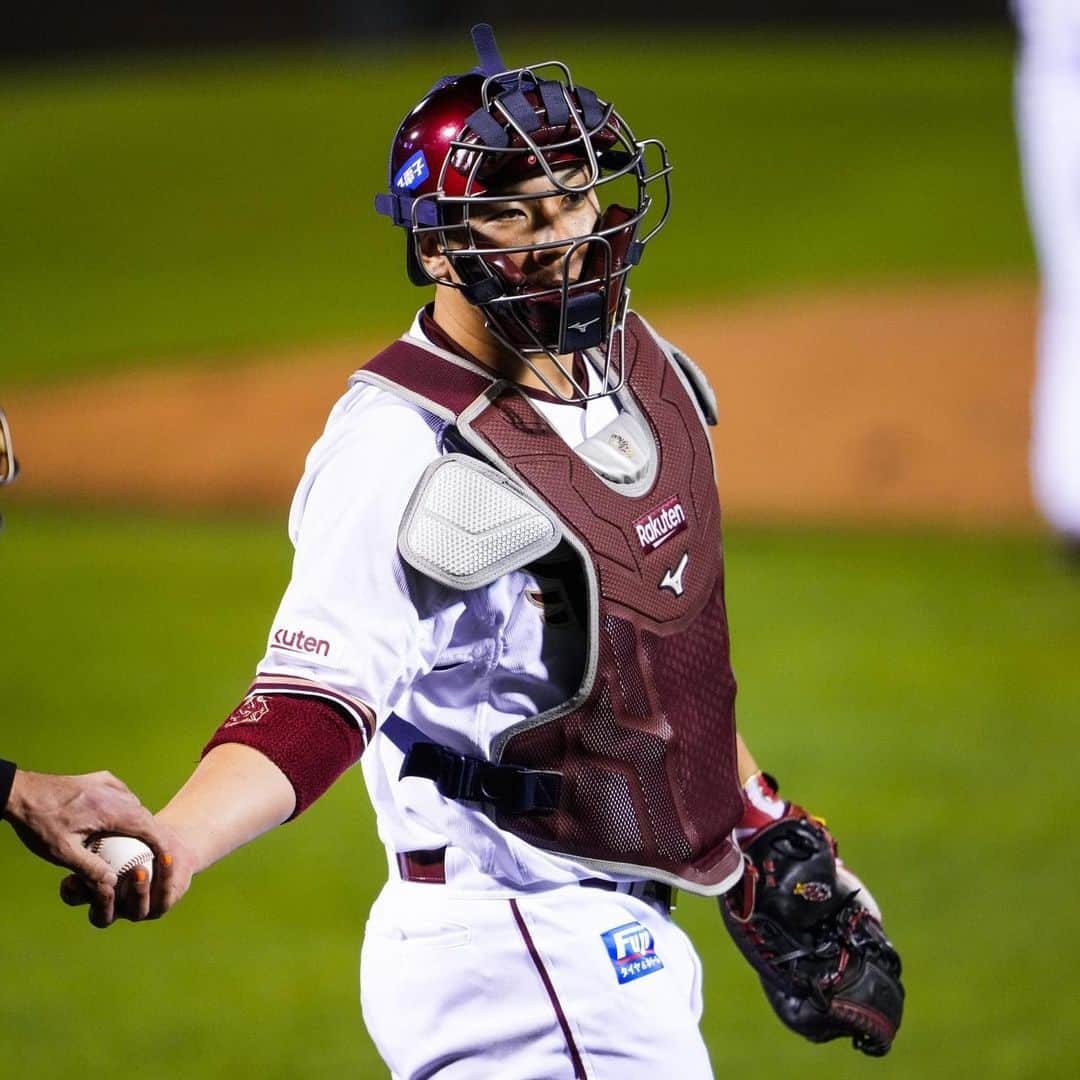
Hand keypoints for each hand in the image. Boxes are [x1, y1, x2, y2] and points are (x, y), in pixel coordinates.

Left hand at [2, 768, 179, 926]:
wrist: (19, 792)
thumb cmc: (39, 823)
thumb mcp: (62, 852)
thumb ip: (90, 868)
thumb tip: (111, 884)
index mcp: (110, 810)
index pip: (147, 826)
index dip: (161, 843)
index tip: (167, 856)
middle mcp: (114, 793)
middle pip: (143, 814)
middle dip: (150, 833)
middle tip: (151, 853)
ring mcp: (106, 783)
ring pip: (133, 803)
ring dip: (137, 820)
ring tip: (135, 839)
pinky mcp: (98, 779)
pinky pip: (121, 793)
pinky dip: (125, 806)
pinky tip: (117, 816)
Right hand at [59, 819, 195, 927]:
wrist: (166, 845)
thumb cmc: (132, 835)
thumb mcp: (114, 831)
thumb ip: (99, 835)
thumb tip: (81, 824)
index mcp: (93, 893)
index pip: (75, 898)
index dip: (72, 893)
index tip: (73, 878)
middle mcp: (113, 908)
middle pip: (101, 917)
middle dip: (102, 903)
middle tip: (106, 887)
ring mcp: (137, 911)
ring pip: (135, 910)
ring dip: (137, 891)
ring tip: (139, 869)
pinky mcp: (160, 907)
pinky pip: (164, 894)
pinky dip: (165, 874)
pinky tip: (166, 857)